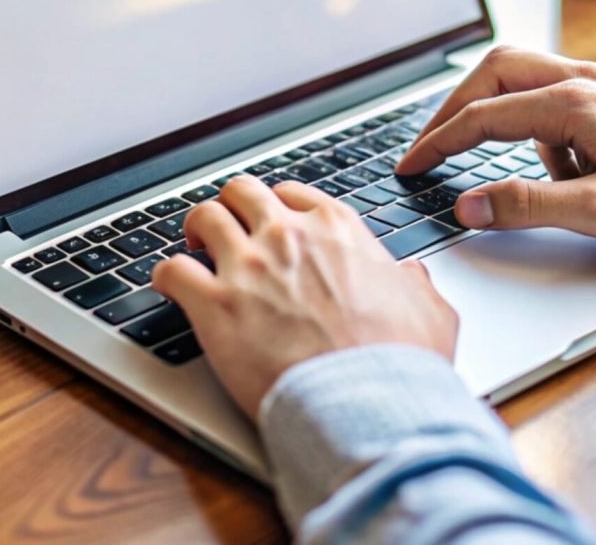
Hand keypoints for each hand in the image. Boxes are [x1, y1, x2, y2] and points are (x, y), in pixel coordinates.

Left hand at [150, 175, 457, 418]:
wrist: (369, 404)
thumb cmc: (399, 362)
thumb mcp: (429, 310)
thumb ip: (416, 284)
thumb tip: (411, 276)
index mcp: (336, 229)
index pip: (291, 192)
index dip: (275, 205)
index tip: (269, 221)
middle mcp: (288, 235)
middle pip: (241, 191)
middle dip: (231, 206)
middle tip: (227, 228)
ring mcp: (249, 266)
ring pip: (203, 216)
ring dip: (196, 230)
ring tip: (194, 248)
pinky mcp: (216, 305)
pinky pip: (171, 270)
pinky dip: (165, 275)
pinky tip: (169, 285)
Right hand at [396, 46, 595, 247]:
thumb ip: (528, 206)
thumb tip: (467, 205)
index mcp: (572, 103)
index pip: (481, 116)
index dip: (437, 143)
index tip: (409, 166)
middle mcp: (581, 80)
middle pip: (491, 72)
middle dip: (453, 109)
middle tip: (432, 147)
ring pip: (520, 76)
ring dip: (495, 113)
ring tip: (504, 166)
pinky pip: (553, 96)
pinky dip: (537, 129)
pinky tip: (562, 169)